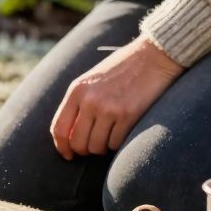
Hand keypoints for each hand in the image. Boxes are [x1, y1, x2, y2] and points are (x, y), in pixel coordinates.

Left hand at [51, 37, 185, 159]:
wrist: (152, 56)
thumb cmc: (121, 70)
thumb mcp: (91, 81)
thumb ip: (78, 104)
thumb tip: (68, 137)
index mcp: (77, 90)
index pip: (59, 128)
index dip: (61, 147)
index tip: (67, 155)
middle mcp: (90, 100)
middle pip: (78, 142)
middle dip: (84, 151)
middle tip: (92, 148)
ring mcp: (109, 108)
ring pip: (97, 146)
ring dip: (102, 148)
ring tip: (108, 137)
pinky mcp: (129, 115)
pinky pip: (116, 143)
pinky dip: (117, 143)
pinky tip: (122, 131)